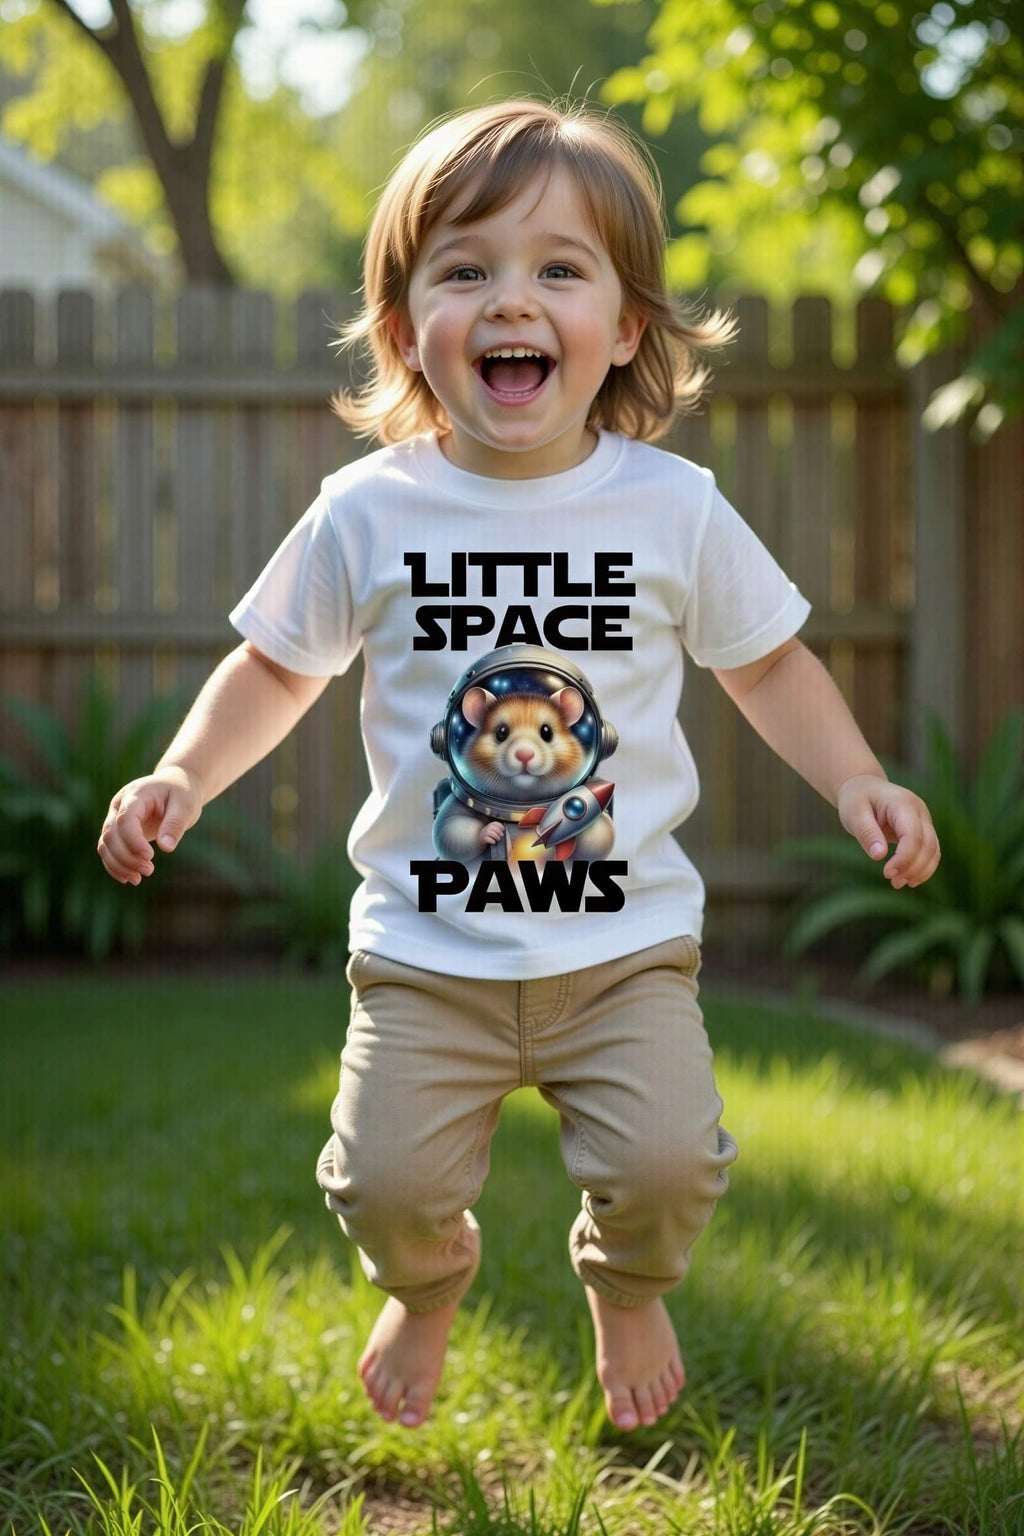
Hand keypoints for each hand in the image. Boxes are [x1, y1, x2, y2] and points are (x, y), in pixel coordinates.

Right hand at [97, 765, 201, 885]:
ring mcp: (116, 817)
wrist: (176, 785)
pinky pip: (108, 849)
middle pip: (111, 834)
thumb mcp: (186, 805)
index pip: (125, 819)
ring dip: (118, 864)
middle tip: (149, 870)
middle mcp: (120, 805)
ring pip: (105, 844)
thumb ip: (175, 824)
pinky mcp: (119, 830)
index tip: (150, 856)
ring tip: (138, 879)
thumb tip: (166, 848)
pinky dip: (115, 865)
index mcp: (136, 794)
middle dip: (126, 856)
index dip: (133, 840)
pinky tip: (129, 878)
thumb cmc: (182, 793)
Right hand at [479, 820, 505, 847]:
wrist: (480, 840)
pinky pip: (489, 839)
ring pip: (492, 834)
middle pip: (495, 828)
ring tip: (498, 839)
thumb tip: (503, 832)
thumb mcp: (491, 830)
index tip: (503, 830)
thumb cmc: (488, 835)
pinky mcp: (483, 839)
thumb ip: (496, 829)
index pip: (496, 823)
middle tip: (501, 836)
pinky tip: (494, 842)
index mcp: (490, 825)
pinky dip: (492, 841)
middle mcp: (486, 828)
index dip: (501, 826)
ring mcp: (484, 833)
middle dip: (499, 833)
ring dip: (497, 837)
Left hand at [837, 773, 940, 888]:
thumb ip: (867, 833)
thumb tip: (879, 856)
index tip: (887, 873)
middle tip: (893, 882)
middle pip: (928, 844)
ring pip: (934, 850)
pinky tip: (909, 879)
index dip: (904, 858)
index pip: (913, 835)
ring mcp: (924, 820)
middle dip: (913, 867)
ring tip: (898, 884)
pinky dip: (922, 867)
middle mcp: (919, 810)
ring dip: (920, 871)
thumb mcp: (853, 813)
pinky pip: (930, 851)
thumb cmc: (856, 799)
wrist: (864, 787)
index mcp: (903, 803)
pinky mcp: (922, 830)